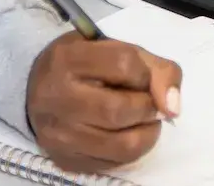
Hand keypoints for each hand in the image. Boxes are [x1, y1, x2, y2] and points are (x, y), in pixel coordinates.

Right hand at [25, 34, 182, 172]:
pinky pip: (114, 164)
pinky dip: (131, 150)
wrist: (40, 88)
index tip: (142, 76)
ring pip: (121, 144)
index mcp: (68, 60)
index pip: (124, 65)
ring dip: (147, 133)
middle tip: (148, 103)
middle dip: (147, 107)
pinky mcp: (65, 160)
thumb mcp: (119, 50)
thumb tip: (173, 108)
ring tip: (143, 120)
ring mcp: (58, 134)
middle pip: (120, 110)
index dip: (145, 73)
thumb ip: (157, 70)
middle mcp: (56, 98)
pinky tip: (126, 134)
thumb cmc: (86, 65)